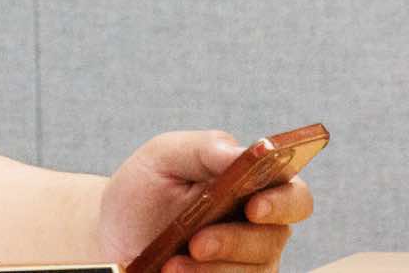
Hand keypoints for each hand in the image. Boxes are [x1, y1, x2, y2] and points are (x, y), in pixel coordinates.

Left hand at [98, 130, 313, 272]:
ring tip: (172, 263)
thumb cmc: (147, 186)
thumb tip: (249, 152)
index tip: (255, 207)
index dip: (283, 202)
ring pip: (253, 271)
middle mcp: (260, 228)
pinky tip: (171, 271)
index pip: (294, 195)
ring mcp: (247, 263)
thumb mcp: (165, 156)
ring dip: (212, 269)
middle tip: (198, 243)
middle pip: (274, 239)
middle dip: (235, 242)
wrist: (114, 230)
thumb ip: (206, 148)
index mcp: (255, 187)